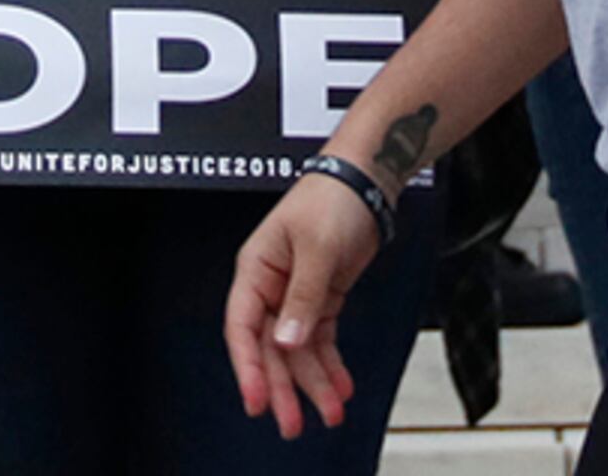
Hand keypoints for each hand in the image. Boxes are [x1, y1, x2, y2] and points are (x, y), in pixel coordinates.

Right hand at [224, 174, 381, 439]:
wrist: (365, 184)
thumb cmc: (330, 201)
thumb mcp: (316, 248)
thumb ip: (301, 297)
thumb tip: (286, 342)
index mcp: (255, 270)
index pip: (242, 327)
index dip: (247, 366)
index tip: (257, 400)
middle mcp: (270, 287)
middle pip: (270, 348)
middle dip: (282, 387)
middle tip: (292, 424)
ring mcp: (295, 295)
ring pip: (297, 350)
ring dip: (313, 382)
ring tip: (330, 412)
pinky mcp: (320, 299)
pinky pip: (320, 340)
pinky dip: (331, 364)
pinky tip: (342, 386)